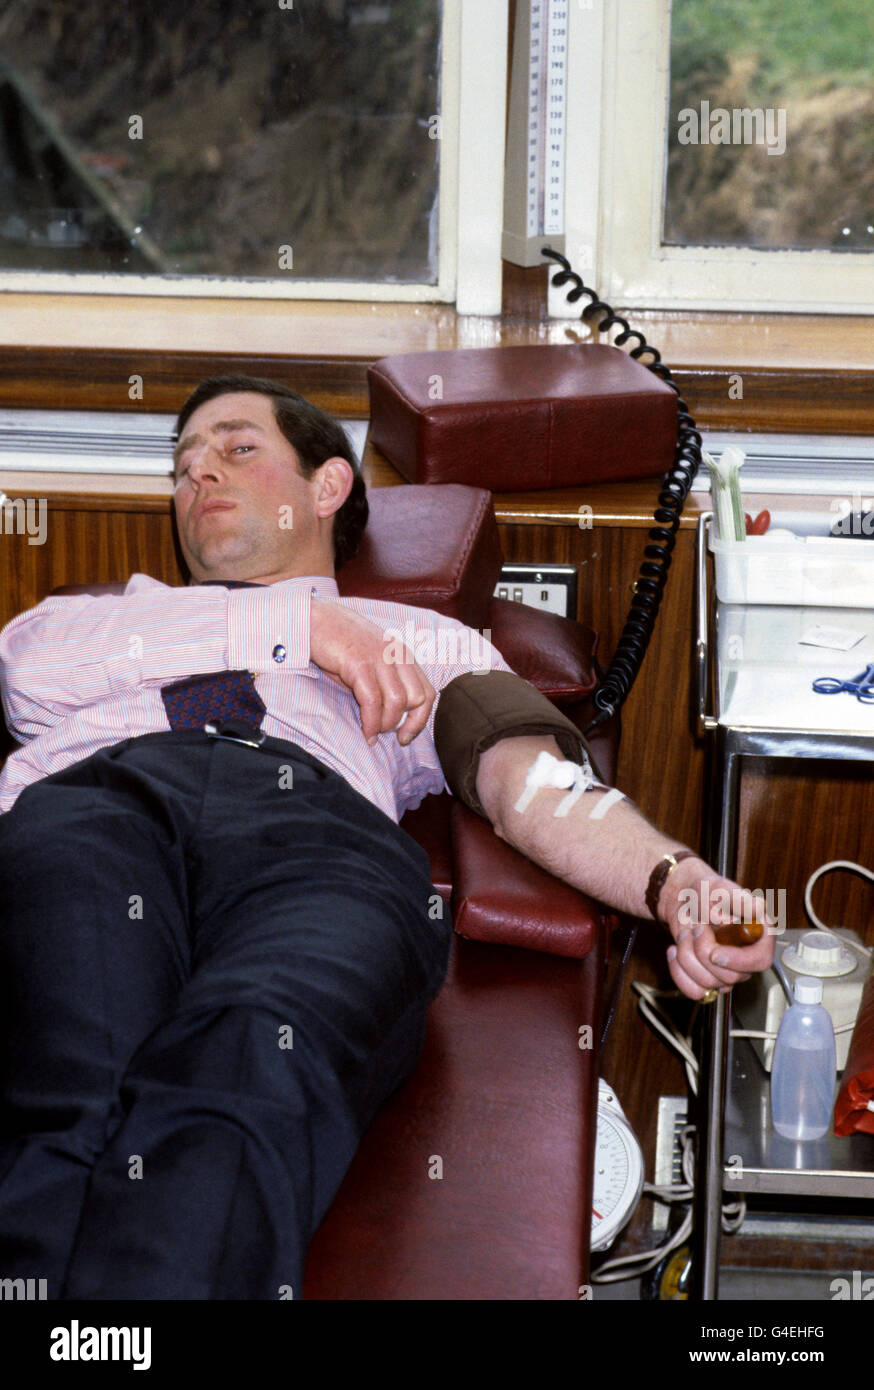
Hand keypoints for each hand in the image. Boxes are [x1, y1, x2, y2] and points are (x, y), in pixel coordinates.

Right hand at [309, 598, 435, 746]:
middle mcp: (396, 654)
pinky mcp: (360, 663)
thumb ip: (385, 682)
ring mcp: (379, 658)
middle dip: (407, 724)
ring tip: (372, 731)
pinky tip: (365, 732)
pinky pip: (373, 701)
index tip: (406, 736)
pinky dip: (371, 722)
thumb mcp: (371, 660)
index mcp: (403, 654)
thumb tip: (391, 716)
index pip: (428, 692)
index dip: (420, 719)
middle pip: (418, 698)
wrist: (313, 619)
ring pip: (397, 702)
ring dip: (386, 724)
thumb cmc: (338, 644)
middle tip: (389, 736)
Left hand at [658, 856, 775, 1000]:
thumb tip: (759, 907)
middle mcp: (745, 957)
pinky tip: (674, 951)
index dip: (739, 961)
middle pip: (730, 977)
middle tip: (696, 928)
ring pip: (709, 985)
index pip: (760, 960)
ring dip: (687, 957)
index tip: (716, 953)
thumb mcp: (722, 889)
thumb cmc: (706, 892)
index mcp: (758, 935)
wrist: (684, 900)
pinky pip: (695, 991)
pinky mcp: (707, 979)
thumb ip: (740, 899)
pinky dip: (678, 972)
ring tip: (686, 933)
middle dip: (703, 952)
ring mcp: (726, 971)